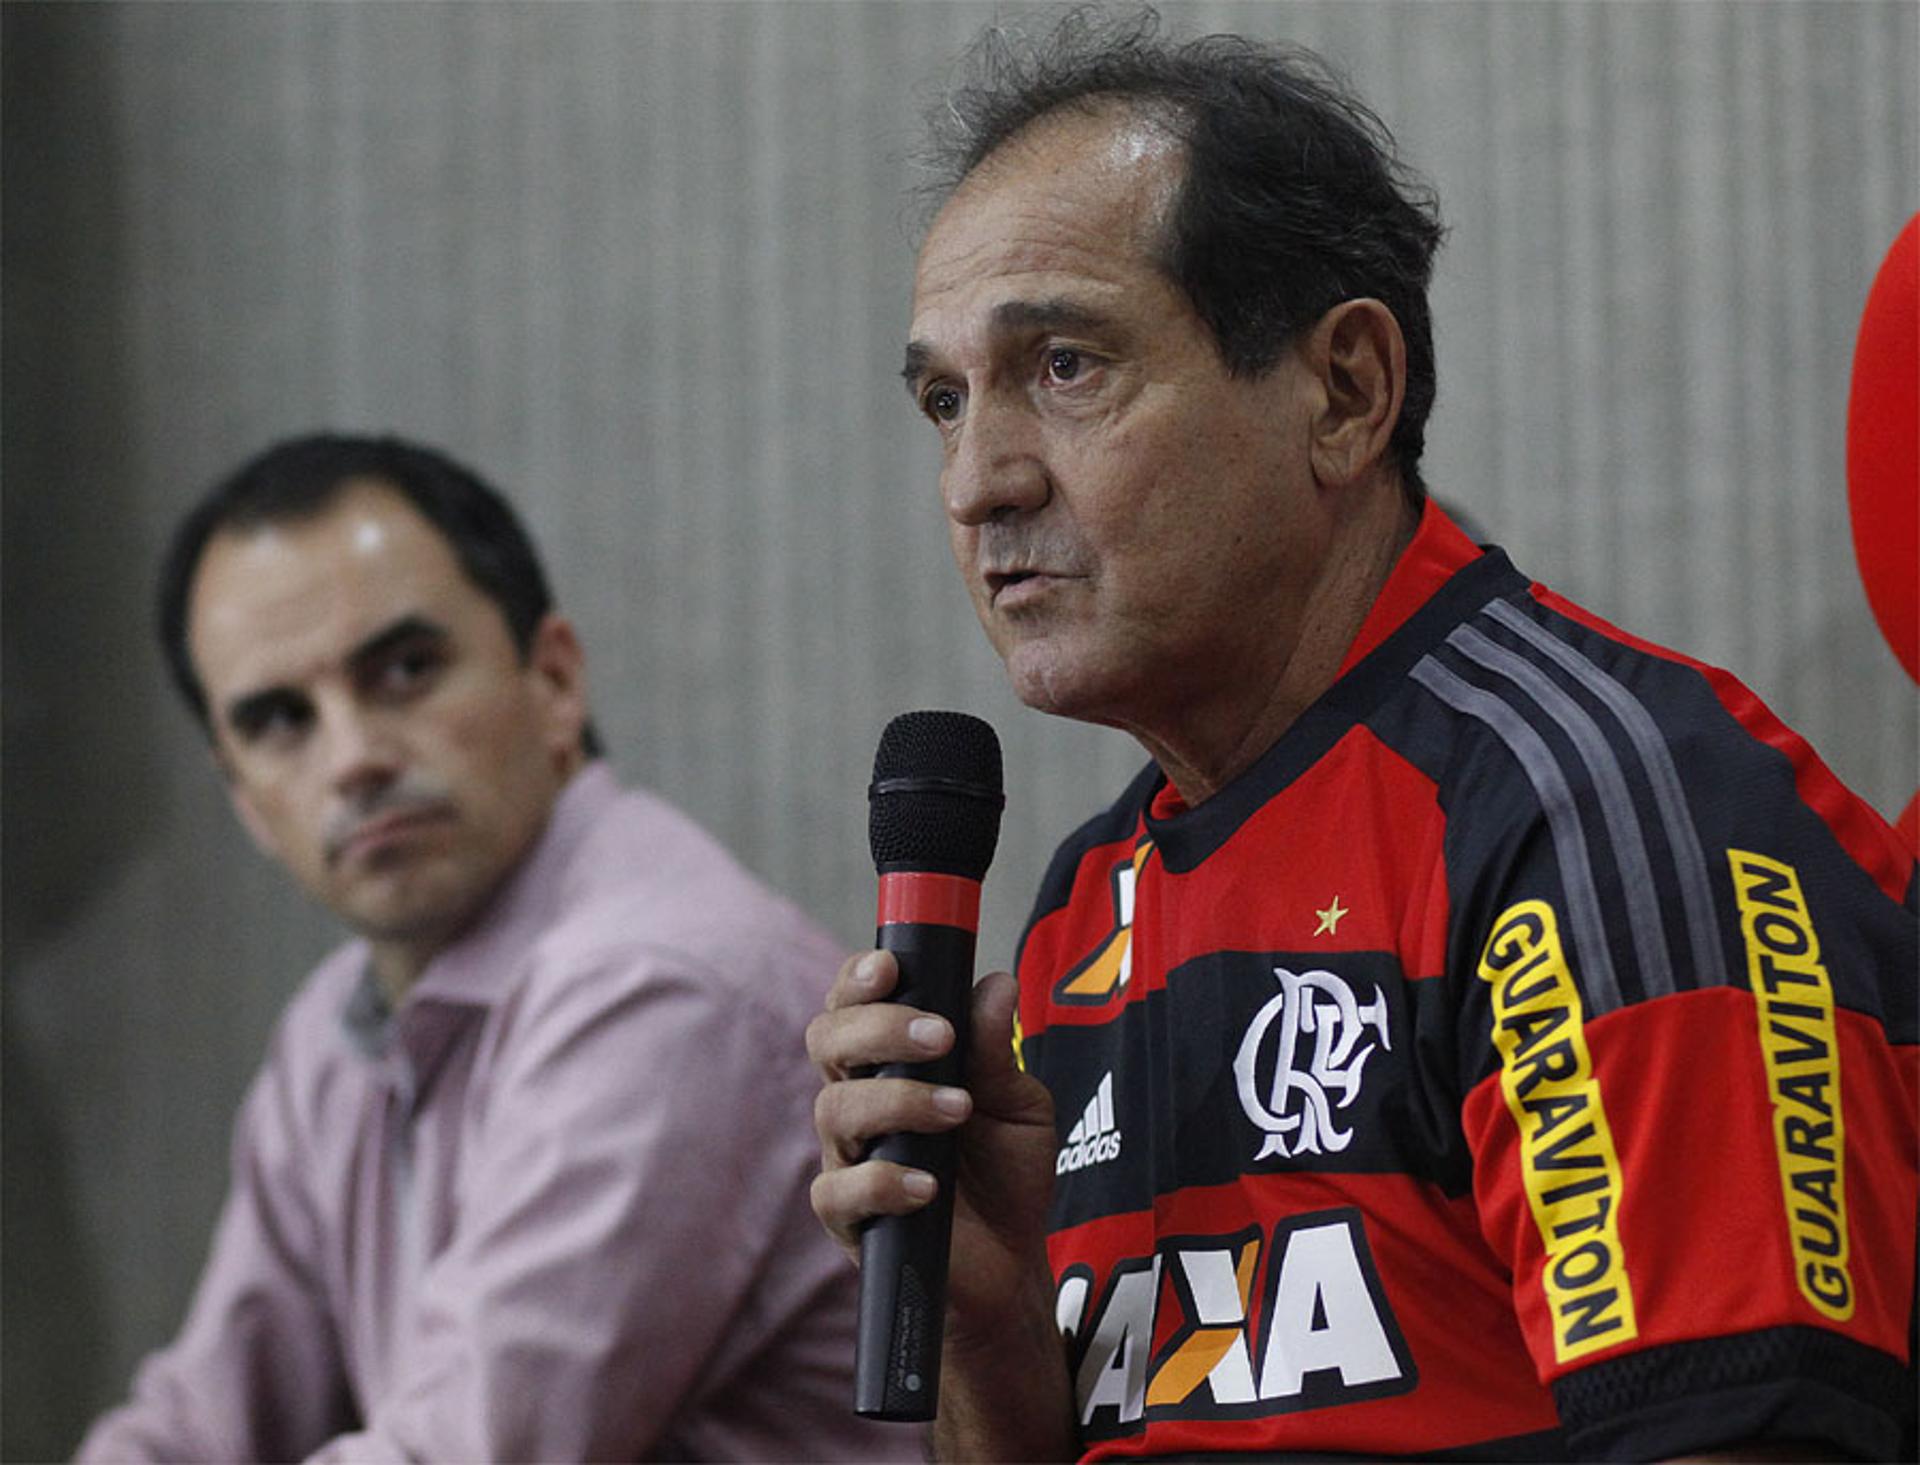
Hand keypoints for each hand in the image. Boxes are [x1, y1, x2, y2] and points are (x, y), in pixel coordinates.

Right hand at [807, 951, 1056, 1343]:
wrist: (1012, 1264)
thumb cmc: (1006, 1174)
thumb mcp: (1019, 1105)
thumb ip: (998, 1051)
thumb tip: (996, 983)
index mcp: (891, 1062)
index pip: (852, 1005)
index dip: (858, 978)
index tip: (891, 968)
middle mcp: (859, 1100)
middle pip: (828, 1041)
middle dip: (878, 1028)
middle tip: (938, 1037)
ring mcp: (848, 1158)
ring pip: (835, 1108)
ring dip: (898, 1100)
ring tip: (957, 1110)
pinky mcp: (848, 1219)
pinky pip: (840, 1190)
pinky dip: (883, 1181)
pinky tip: (929, 1186)